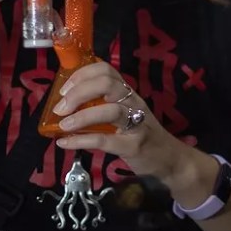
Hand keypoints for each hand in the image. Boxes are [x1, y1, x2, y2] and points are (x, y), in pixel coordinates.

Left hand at [50, 62, 192, 181]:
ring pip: (110, 110)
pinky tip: (65, 142)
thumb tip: (65, 107)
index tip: (64, 88)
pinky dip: (82, 140)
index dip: (82, 75)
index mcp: (128, 93)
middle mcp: (134, 103)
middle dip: (79, 92)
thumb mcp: (124, 115)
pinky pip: (105, 140)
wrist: (170, 160)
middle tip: (61, 107)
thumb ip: (101, 107)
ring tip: (63, 125)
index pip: (106, 70)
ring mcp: (137, 124)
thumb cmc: (141, 136)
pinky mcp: (134, 146)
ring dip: (82, 116)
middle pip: (107, 85)